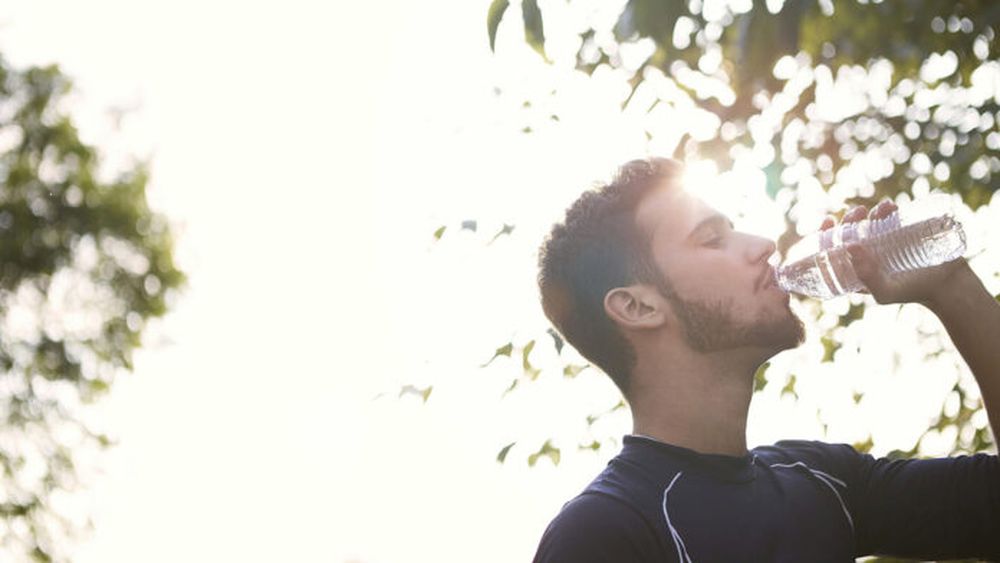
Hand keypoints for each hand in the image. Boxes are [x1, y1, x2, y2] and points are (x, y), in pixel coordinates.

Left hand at [819, 200, 969, 306]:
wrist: (947, 285)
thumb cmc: (912, 292)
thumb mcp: (885, 292)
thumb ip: (867, 277)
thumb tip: (849, 246)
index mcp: (854, 271)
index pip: (832, 252)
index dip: (824, 235)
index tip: (828, 221)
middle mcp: (866, 257)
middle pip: (847, 234)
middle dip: (848, 220)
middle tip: (857, 212)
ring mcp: (883, 245)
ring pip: (865, 224)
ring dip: (866, 212)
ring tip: (877, 210)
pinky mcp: (900, 235)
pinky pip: (888, 218)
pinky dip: (885, 210)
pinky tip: (888, 206)